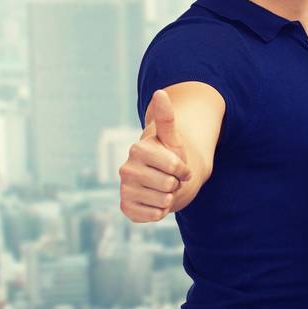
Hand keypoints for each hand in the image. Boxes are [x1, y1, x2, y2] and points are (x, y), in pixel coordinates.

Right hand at [119, 90, 191, 222]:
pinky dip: (160, 212)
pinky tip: (156, 203)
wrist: (166, 180)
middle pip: (168, 185)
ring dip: (169, 198)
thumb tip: (161, 92)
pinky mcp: (126, 207)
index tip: (180, 167)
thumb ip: (166, 118)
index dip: (183, 169)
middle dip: (176, 184)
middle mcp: (125, 169)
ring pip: (162, 201)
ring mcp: (124, 189)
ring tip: (164, 190)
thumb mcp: (172, 139)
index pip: (173, 165)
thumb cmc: (171, 157)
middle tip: (170, 180)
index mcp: (137, 150)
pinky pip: (152, 216)